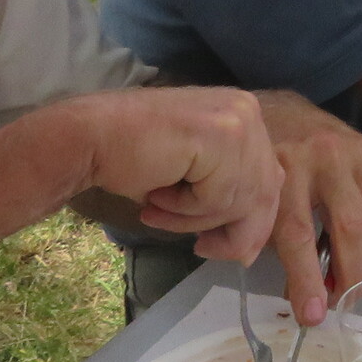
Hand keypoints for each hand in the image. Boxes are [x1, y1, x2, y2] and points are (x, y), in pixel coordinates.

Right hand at [56, 87, 282, 264]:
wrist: (90, 137)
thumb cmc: (133, 158)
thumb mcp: (195, 177)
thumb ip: (228, 195)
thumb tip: (250, 249)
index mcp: (245, 115)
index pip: (270, 180)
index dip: (251, 223)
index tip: (218, 244)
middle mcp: (248, 112)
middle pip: (264, 194)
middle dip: (231, 232)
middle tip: (200, 247)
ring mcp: (238, 121)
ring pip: (240, 201)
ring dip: (195, 220)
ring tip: (158, 209)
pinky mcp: (222, 136)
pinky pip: (218, 197)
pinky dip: (184, 209)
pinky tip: (157, 193)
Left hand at [257, 92, 361, 326]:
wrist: (278, 109)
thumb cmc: (254, 160)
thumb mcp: (240, 197)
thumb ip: (245, 238)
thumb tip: (252, 275)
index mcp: (283, 168)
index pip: (298, 233)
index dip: (306, 279)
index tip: (313, 315)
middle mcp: (324, 156)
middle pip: (349, 226)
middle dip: (349, 274)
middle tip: (341, 304)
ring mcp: (354, 150)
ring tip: (350, 278)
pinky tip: (358, 248)